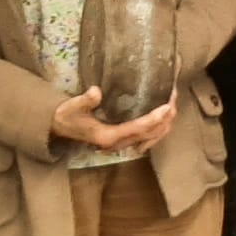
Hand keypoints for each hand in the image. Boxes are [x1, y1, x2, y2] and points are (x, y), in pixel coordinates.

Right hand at [51, 82, 177, 151]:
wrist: (62, 127)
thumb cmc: (68, 115)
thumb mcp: (72, 106)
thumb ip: (85, 100)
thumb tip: (96, 91)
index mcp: (107, 136)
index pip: (136, 128)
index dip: (153, 119)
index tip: (166, 107)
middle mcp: (118, 143)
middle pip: (149, 134)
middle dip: (165, 118)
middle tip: (174, 98)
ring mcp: (122, 144)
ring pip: (152, 138)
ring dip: (165, 123)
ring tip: (173, 104)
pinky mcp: (125, 141)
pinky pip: (148, 138)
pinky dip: (159, 128)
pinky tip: (165, 117)